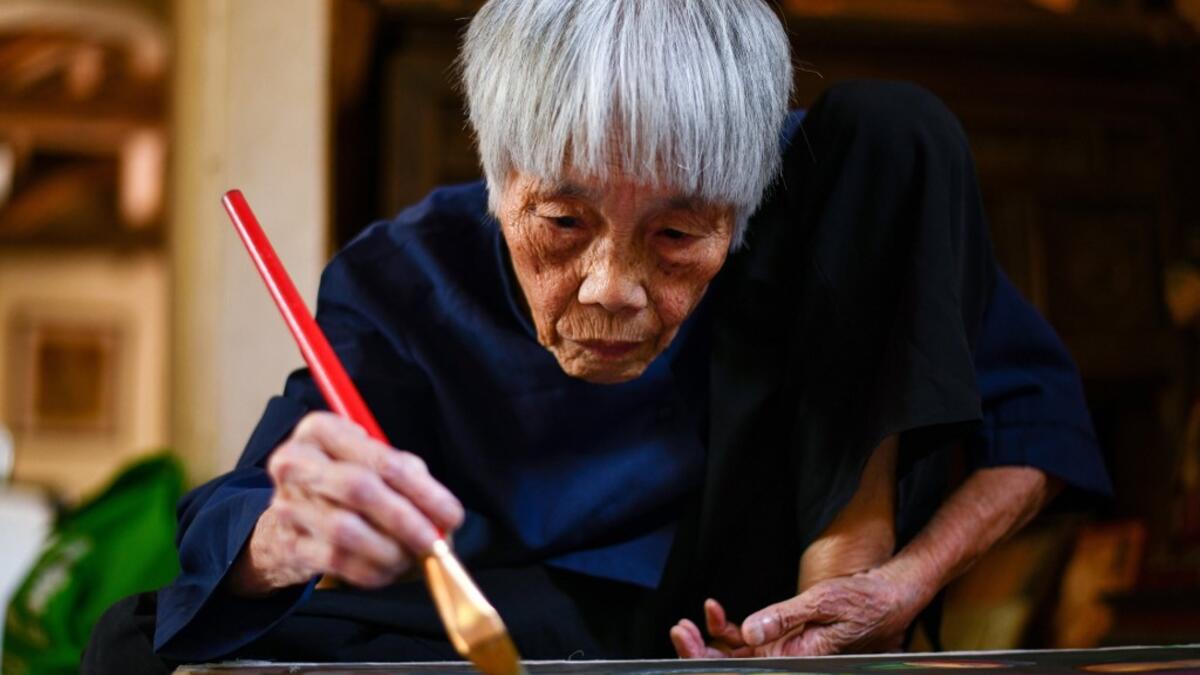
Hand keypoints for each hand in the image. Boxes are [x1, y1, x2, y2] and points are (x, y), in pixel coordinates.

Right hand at [227, 412, 464, 595]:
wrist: (294, 515)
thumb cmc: (345, 479)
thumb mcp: (375, 460)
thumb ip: (409, 476)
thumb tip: (442, 515)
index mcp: (320, 429)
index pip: (381, 459)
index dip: (422, 490)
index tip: (451, 515)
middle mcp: (296, 463)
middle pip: (358, 488)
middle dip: (405, 520)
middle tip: (434, 542)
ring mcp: (288, 505)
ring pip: (346, 530)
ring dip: (389, 550)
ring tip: (413, 556)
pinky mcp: (289, 543)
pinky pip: (336, 561)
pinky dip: (371, 570)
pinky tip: (390, 569)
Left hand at [671, 568, 919, 657]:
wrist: (887, 597)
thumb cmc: (862, 602)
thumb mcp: (823, 603)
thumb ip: (784, 617)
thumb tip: (749, 631)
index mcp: (796, 659)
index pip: (743, 669)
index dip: (708, 660)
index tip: (686, 640)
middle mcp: (786, 661)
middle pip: (732, 667)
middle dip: (699, 651)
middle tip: (679, 629)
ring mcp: (782, 653)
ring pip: (735, 656)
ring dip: (709, 641)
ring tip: (687, 622)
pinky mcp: (783, 641)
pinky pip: (749, 643)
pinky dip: (728, 629)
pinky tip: (716, 612)